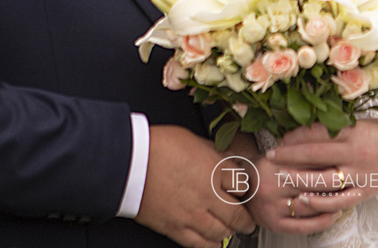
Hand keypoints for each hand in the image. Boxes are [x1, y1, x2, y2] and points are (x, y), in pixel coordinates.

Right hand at [136, 126, 255, 247]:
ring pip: (221, 232)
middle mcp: (208, 195)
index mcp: (214, 169)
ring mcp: (192, 214)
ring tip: (232, 230)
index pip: (243, 185)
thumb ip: (211, 153)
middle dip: (245, 219)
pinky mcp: (175, 227)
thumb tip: (222, 159)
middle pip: (237, 215)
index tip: (244, 192)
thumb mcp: (192, 139)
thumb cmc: (157, 146)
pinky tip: (214, 243)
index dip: (245, 189)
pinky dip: (210, 245)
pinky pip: (199, 244)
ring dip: (230, 232)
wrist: (130, 163)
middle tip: (248, 220)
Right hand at [244, 143, 353, 234]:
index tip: (347, 161)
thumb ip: (301, 150)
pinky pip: (303, 226)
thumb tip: (332, 143)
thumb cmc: (266, 167)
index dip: (330, 162)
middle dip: (334, 183)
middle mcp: (271, 186)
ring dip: (331, 204)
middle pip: (310, 185)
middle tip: (354, 180)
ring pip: (309, 207)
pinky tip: (334, 216)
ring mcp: (272, 207)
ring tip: (348, 198)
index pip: (307, 164)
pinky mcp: (274, 224)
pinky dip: (321, 222)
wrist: (241, 186)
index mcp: (273, 165)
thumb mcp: (280, 154)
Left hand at [268, 120, 377, 207]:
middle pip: (316, 155)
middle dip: (290, 156)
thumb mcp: (357, 124)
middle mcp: (355, 153)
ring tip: (281, 176)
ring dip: (299, 178)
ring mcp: (360, 174)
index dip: (296, 136)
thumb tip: (302, 131)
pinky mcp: (364, 191)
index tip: (280, 138)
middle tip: (271, 156)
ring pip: (324, 179)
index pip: (318, 133)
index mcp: (353, 132)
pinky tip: (304, 200)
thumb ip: (334, 128)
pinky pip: (339, 200)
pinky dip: (320, 202)